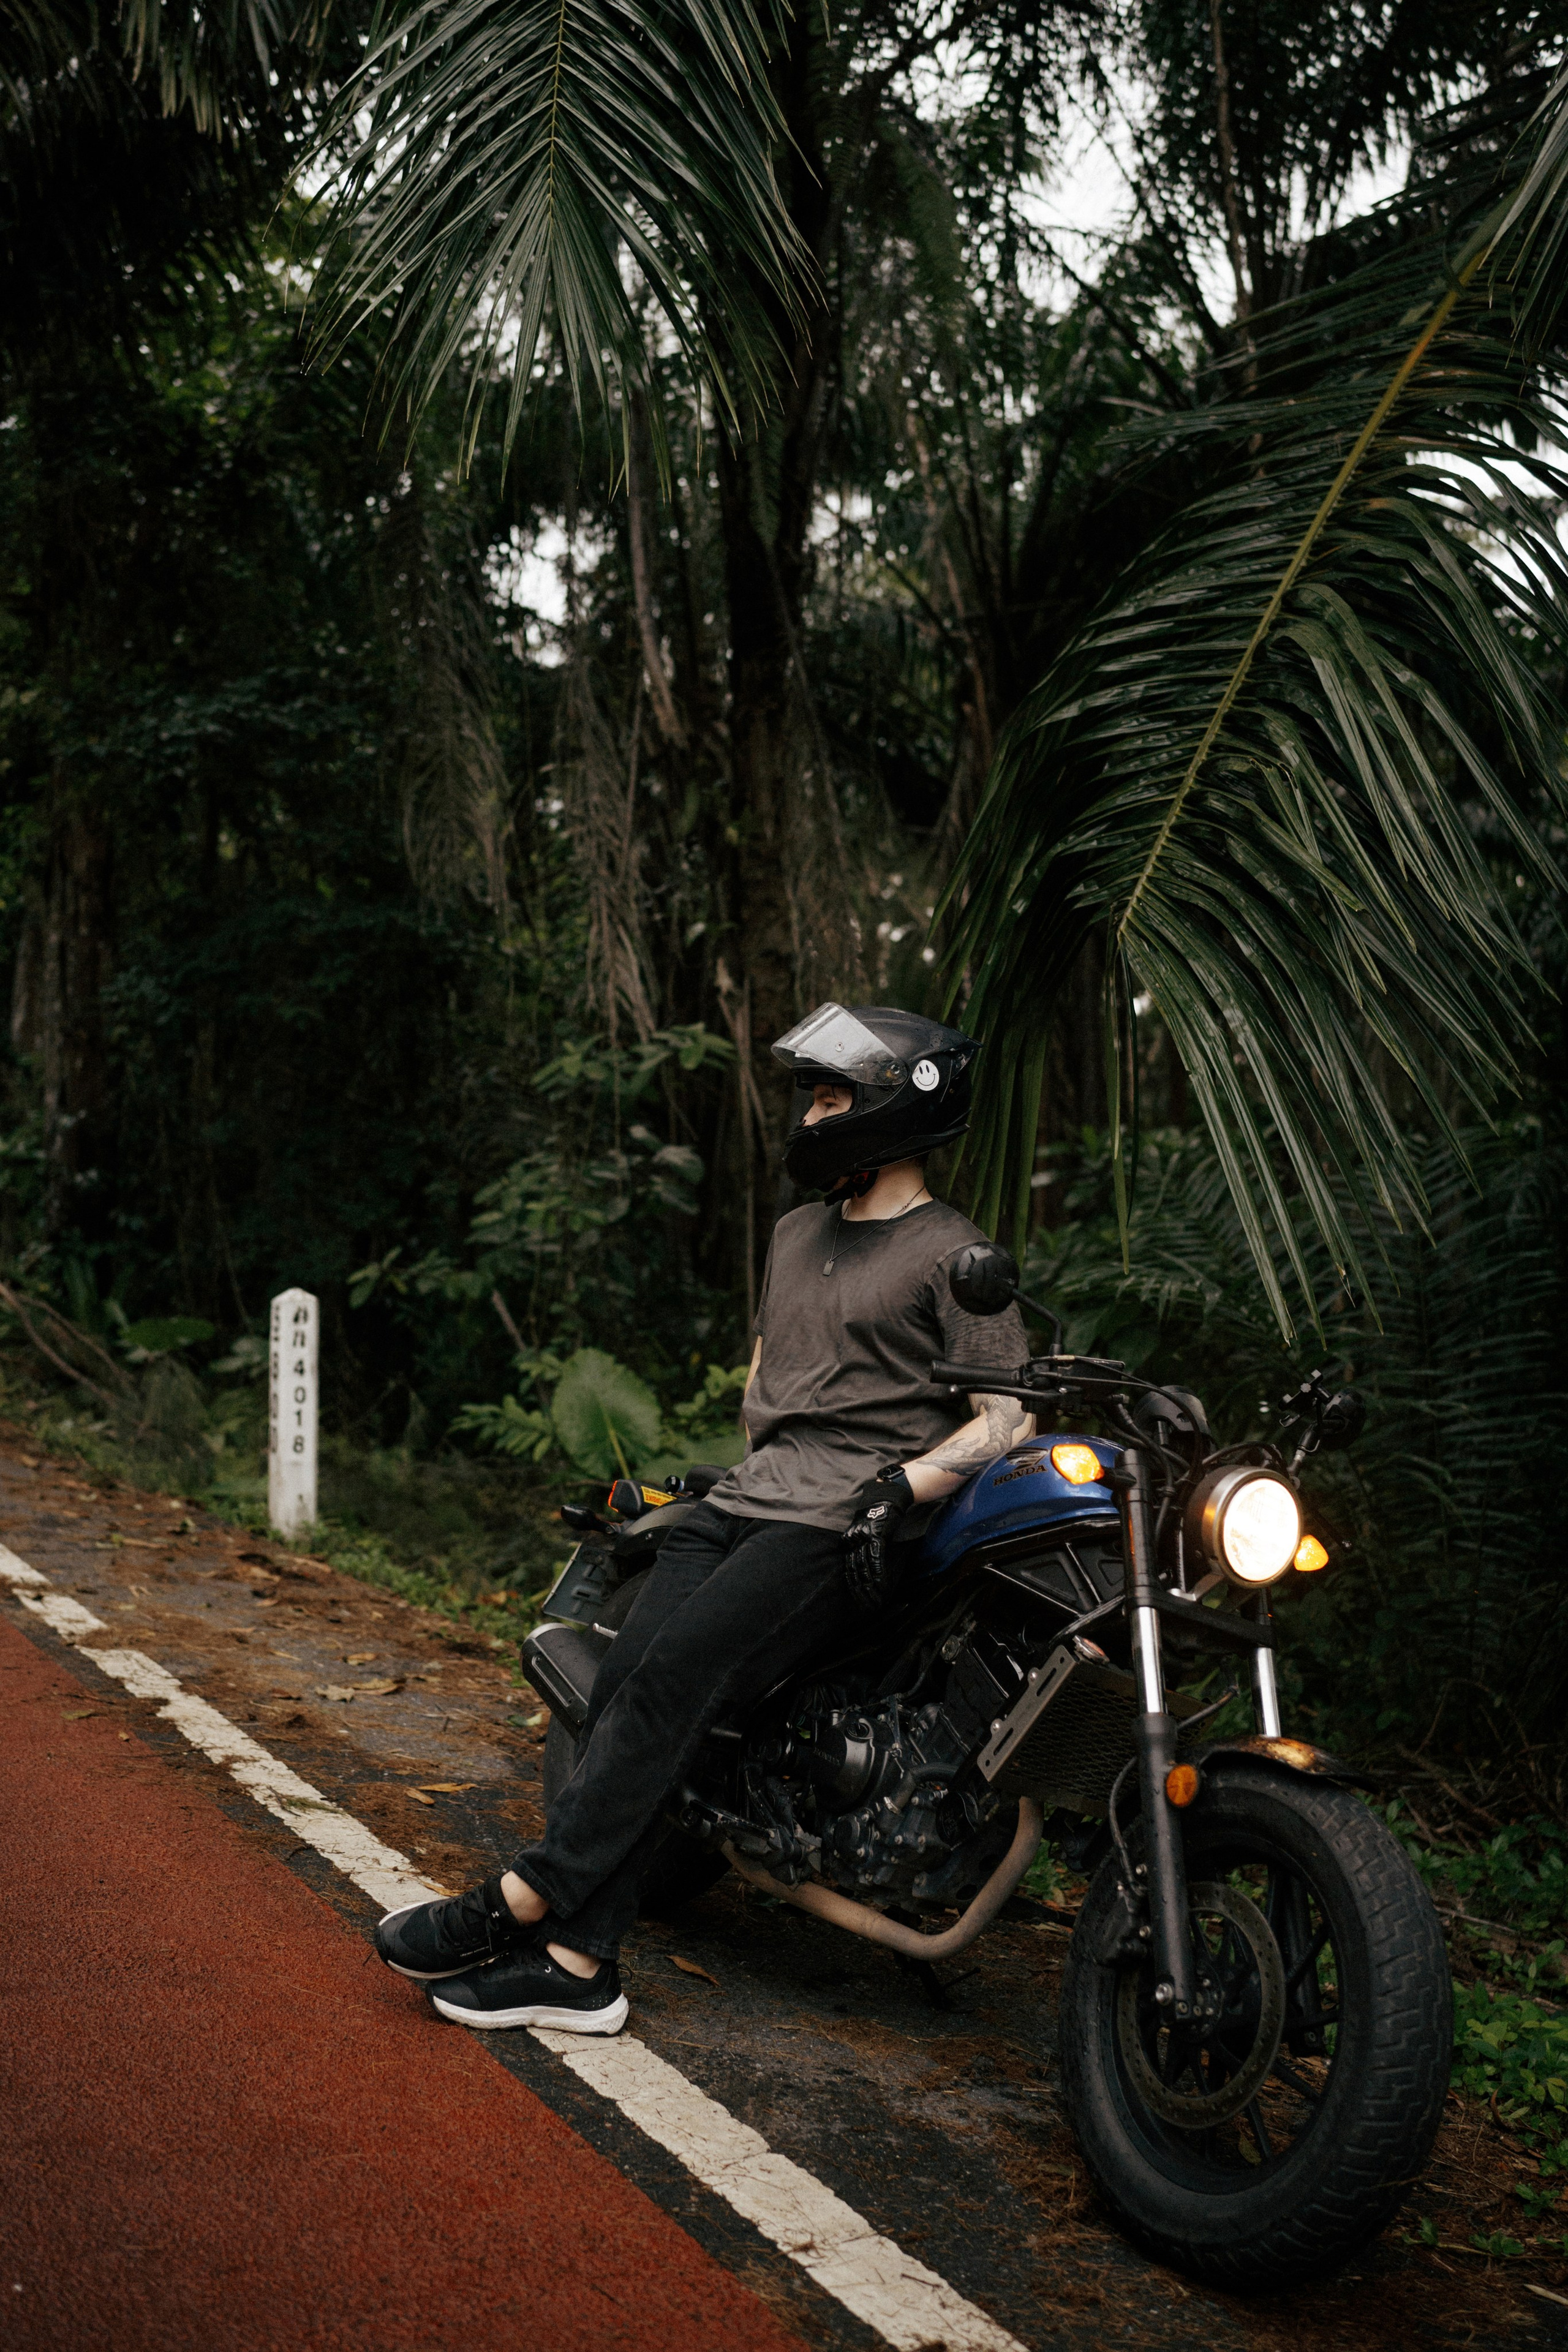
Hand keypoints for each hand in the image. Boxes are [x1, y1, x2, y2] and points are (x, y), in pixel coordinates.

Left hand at [842, 1467, 913, 1613]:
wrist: (891, 1493)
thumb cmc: (881, 1512)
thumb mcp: (868, 1530)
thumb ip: (865, 1546)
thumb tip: (867, 1565)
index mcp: (849, 1539)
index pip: (849, 1568)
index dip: (854, 1586)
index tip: (859, 1600)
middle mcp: (853, 1538)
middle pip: (855, 1571)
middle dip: (861, 1592)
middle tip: (866, 1608)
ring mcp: (864, 1536)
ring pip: (865, 1568)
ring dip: (870, 1588)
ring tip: (874, 1602)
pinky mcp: (877, 1534)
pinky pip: (876, 1558)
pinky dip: (879, 1574)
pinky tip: (881, 1587)